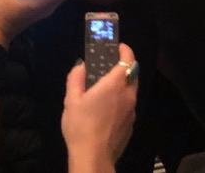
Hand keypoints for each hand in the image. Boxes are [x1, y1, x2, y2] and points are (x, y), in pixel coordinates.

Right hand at [62, 43, 137, 171]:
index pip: (128, 60)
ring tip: (107, 87)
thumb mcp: (71, 100)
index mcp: (115, 85)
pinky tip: (108, 109)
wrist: (94, 157)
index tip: (118, 47)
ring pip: (132, 90)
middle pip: (133, 73)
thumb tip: (81, 66)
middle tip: (110, 66)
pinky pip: (129, 105)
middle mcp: (128, 95)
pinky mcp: (131, 124)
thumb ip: (76, 78)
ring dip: (124, 84)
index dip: (125, 50)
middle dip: (125, 66)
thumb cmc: (81, 126)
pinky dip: (122, 100)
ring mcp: (132, 111)